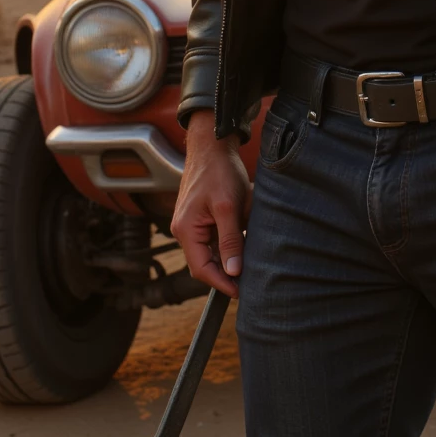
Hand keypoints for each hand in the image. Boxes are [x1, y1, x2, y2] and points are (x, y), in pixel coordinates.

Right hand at [171, 111, 252, 297]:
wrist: (213, 144)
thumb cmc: (218, 171)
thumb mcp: (228, 206)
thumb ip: (230, 240)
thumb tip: (233, 271)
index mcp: (185, 230)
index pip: (201, 270)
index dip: (221, 283)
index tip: (241, 292)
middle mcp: (184, 230)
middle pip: (205, 263)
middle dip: (226, 271)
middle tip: (250, 280)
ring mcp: (192, 224)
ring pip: (212, 251)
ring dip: (230, 254)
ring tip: (251, 257)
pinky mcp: (202, 217)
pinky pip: (215, 237)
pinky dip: (230, 240)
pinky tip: (246, 237)